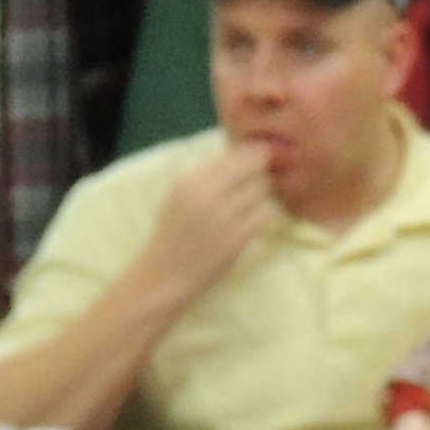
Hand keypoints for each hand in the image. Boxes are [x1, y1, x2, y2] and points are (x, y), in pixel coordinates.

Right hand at [138, 141, 282, 306]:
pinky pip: (266, 214)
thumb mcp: (181, 196)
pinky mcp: (237, 238)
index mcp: (191, 178)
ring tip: (247, 209)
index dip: (255, 156)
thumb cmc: (173, 236)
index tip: (256, 166)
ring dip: (261, 198)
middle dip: (260, 175)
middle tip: (253, 189)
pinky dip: (263, 216)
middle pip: (256, 166)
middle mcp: (206, 192)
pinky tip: (251, 224)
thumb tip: (250, 155)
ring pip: (263, 189)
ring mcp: (223, 215)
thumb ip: (210, 176)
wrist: (163, 278)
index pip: (240, 152)